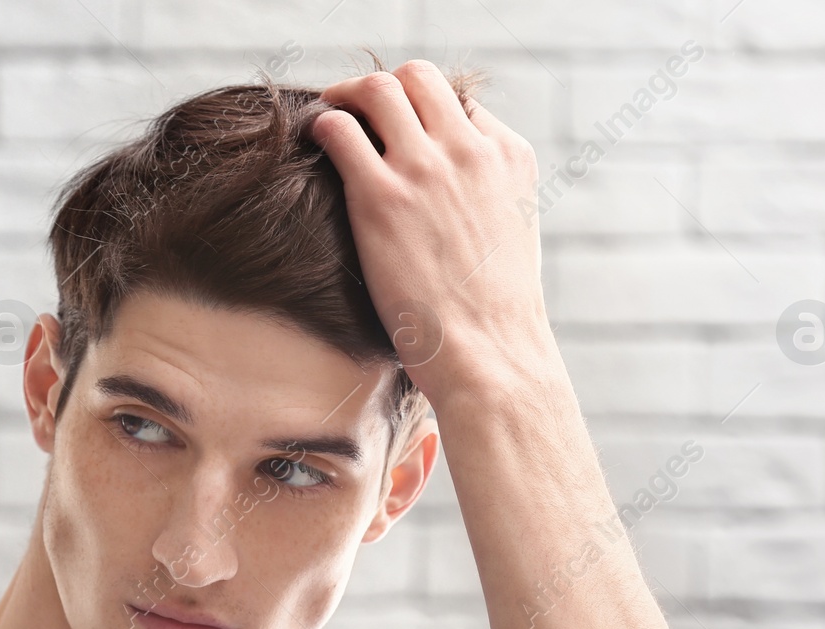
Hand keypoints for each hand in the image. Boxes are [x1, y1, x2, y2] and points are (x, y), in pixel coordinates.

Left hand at [310, 61, 552, 405]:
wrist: (491, 355)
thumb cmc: (494, 317)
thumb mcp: (511, 237)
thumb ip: (485, 198)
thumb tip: (452, 202)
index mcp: (509, 157)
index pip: (459, 102)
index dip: (424, 111)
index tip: (400, 131)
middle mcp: (471, 150)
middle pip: (419, 78)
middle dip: (384, 89)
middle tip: (357, 109)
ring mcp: (426, 169)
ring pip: (378, 89)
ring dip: (347, 95)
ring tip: (330, 115)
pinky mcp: (382, 196)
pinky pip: (340, 129)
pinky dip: (323, 124)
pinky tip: (313, 142)